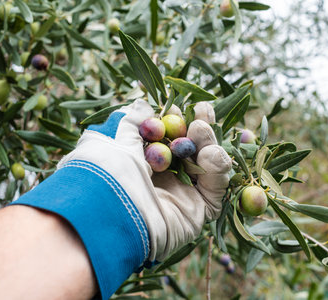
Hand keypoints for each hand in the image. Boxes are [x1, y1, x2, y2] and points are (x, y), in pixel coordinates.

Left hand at [59, 99, 231, 260]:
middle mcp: (166, 179)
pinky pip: (215, 188)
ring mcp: (183, 194)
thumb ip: (133, 122)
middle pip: (193, 150)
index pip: (169, 138)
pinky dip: (218, 168)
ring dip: (208, 142)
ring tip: (199, 129)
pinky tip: (210, 154)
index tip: (177, 107)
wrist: (112, 214)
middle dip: (200, 127)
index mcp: (145, 164)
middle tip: (201, 110)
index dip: (176, 121)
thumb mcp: (116, 142)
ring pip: (208, 165)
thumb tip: (142, 105)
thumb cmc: (109, 175)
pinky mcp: (198, 210)